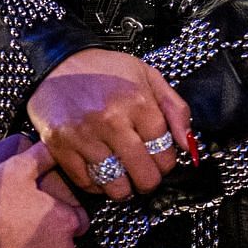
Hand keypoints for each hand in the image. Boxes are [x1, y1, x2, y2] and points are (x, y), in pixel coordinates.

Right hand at [0, 139, 88, 247]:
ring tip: (12, 237)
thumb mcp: (17, 168)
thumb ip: (42, 157)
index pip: (79, 219)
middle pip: (64, 242)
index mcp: (66, 222)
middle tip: (24, 221)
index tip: (45, 207)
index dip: (63, 212)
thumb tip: (54, 147)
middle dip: (49, 234)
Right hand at [26, 49, 192, 200]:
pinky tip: (99, 171)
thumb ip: (175, 108)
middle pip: (144, 175)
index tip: (159, 159)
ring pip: (115, 185)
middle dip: (148, 180)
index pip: (164, 153)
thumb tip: (188, 145)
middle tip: (142, 173)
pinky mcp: (61, 146)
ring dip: (122, 187)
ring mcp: (84, 135)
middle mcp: (112, 120)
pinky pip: (86, 183)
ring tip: (121, 176)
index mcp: (138, 102)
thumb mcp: (148, 76)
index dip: (165, 162)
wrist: (58, 61)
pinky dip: (96, 184)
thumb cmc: (105, 70)